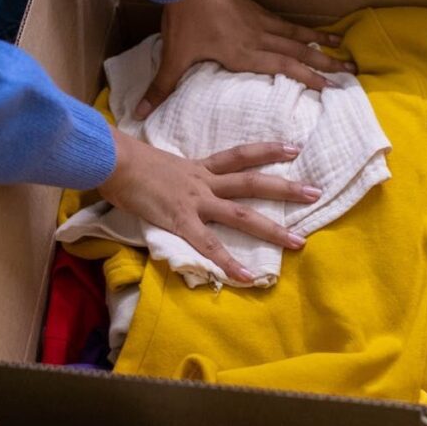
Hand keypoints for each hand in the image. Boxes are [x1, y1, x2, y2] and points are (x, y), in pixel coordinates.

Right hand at [98, 128, 321, 281]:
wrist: (109, 158)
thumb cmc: (124, 160)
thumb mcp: (157, 163)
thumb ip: (172, 173)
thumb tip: (173, 179)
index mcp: (198, 168)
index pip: (240, 155)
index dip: (267, 150)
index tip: (294, 148)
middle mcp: (203, 182)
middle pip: (252, 183)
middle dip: (285, 188)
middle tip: (316, 192)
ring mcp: (194, 201)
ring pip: (241, 214)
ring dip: (272, 228)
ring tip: (300, 242)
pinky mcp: (180, 220)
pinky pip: (209, 245)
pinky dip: (228, 263)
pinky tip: (247, 277)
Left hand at [134, 0, 356, 119]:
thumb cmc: (184, 19)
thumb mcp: (173, 56)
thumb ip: (161, 87)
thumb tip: (139, 114)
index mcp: (242, 54)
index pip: (283, 67)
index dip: (307, 78)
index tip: (330, 89)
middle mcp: (257, 39)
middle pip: (298, 53)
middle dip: (325, 65)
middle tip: (350, 74)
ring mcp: (259, 22)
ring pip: (297, 36)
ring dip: (322, 45)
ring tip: (345, 52)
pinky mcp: (255, 10)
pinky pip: (286, 23)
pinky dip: (305, 30)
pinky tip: (316, 33)